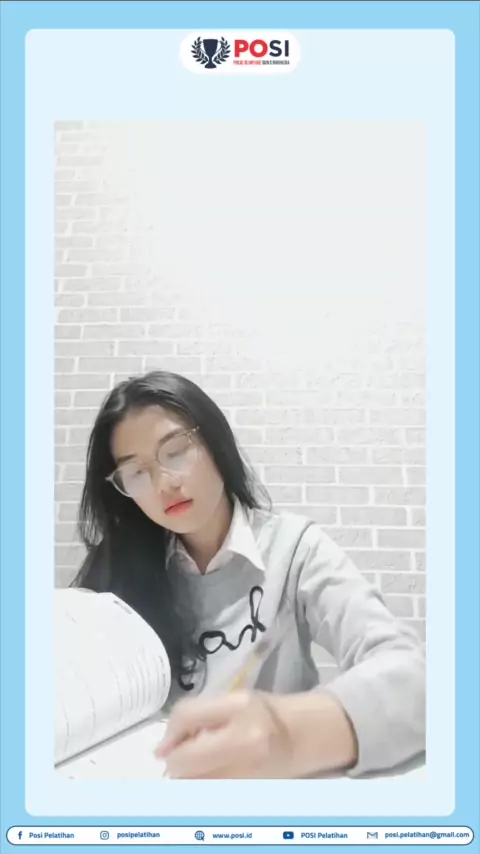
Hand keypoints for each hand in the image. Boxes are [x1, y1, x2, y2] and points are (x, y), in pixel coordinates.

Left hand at [154, 691, 296, 778]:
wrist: (298, 736)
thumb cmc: (260, 712)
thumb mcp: (230, 700)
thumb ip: (195, 716)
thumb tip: (162, 749)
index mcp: (239, 706)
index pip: (186, 716)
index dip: (169, 732)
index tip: (166, 743)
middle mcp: (245, 739)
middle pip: (185, 760)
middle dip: (175, 761)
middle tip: (180, 756)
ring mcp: (249, 768)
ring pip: (194, 783)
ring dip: (187, 776)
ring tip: (199, 764)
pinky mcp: (250, 790)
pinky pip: (210, 793)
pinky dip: (202, 787)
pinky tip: (211, 776)